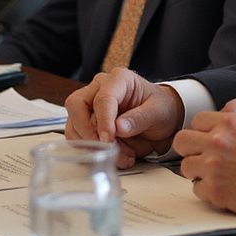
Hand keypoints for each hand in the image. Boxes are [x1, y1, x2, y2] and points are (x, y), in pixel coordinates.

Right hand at [64, 69, 182, 167]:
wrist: (162, 118)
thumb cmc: (160, 109)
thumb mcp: (158, 112)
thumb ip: (140, 118)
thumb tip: (118, 128)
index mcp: (119, 79)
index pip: (103, 98)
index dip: (103, 121)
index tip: (109, 140)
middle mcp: (99, 88)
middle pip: (77, 106)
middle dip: (90, 132)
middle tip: (109, 149)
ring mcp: (90, 105)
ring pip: (74, 125)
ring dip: (93, 146)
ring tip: (123, 156)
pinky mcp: (86, 122)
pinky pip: (77, 138)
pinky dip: (91, 152)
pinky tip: (114, 157)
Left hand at [173, 97, 235, 217]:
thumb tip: (231, 108)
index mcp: (230, 122)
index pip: (196, 121)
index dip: (203, 130)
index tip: (211, 139)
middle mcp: (218, 143)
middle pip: (181, 141)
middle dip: (192, 147)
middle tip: (205, 155)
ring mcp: (214, 168)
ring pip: (186, 167)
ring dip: (199, 170)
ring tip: (217, 173)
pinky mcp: (216, 192)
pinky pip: (197, 189)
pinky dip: (208, 190)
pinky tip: (225, 187)